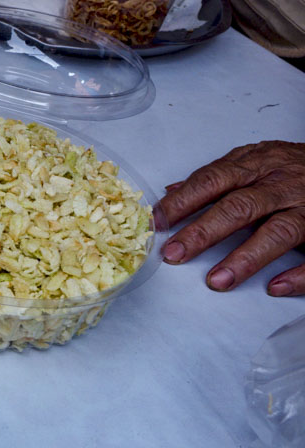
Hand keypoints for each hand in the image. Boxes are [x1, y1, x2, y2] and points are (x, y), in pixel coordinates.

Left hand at [156, 141, 304, 295]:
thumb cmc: (296, 165)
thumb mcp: (256, 160)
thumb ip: (218, 176)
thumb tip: (172, 191)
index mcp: (258, 165)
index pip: (213, 181)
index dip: (183, 202)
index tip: (158, 223)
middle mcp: (283, 184)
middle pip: (240, 207)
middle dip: (204, 231)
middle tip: (174, 254)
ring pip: (278, 232)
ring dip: (245, 258)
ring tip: (216, 281)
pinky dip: (299, 274)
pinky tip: (275, 287)